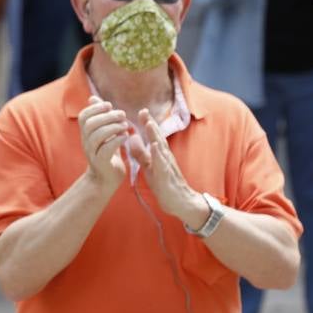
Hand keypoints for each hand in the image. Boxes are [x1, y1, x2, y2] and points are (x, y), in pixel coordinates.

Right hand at [79, 96, 128, 192]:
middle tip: (122, 115)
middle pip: (90, 124)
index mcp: (86, 134)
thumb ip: (100, 118)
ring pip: (97, 136)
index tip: (109, 105)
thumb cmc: (106, 154)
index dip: (95, 108)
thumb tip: (93, 98)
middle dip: (107, 116)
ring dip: (113, 127)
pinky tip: (126, 137)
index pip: (84, 116)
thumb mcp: (103, 134)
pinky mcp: (101, 162)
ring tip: (126, 126)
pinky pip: (106, 149)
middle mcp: (86, 143)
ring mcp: (92, 153)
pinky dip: (117, 140)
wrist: (105, 180)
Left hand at [131, 109, 203, 223]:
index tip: (140, 110)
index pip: (153, 136)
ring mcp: (168, 166)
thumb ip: (141, 153)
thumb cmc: (164, 184)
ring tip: (149, 123)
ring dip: (156, 136)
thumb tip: (131, 138)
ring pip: (161, 148)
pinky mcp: (167, 177)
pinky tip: (154, 147)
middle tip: (143, 110)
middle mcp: (165, 157)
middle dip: (151, 124)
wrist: (180, 202)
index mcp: (160, 154)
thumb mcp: (149, 167)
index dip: (147, 123)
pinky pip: (163, 165)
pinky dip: (158, 155)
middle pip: (158, 137)